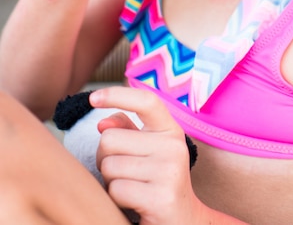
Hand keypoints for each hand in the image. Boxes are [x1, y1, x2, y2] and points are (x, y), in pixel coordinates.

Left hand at [90, 86, 201, 224]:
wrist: (184, 222)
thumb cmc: (157, 183)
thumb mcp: (147, 152)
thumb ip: (126, 131)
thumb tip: (103, 123)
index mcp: (170, 130)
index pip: (146, 101)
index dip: (117, 95)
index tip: (93, 97)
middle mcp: (173, 146)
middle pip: (110, 139)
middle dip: (105, 158)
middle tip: (123, 172)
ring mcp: (169, 171)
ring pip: (110, 166)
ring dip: (111, 181)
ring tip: (131, 188)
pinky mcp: (160, 197)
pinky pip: (116, 190)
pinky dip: (116, 199)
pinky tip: (133, 203)